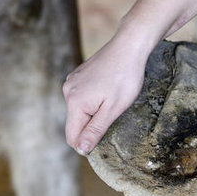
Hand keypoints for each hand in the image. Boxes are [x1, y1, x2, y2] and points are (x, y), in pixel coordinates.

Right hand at [63, 34, 148, 154]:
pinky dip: (93, 100)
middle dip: (91, 126)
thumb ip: (95, 130)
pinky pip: (81, 97)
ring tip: (112, 99)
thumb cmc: (125, 78)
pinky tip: (108, 90)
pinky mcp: (78, 76)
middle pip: (75, 123)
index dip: (86, 144)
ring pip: (79, 110)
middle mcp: (68, 92)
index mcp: (75, 103)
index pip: (72, 136)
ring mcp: (72, 82)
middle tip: (113, 114)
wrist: (129, 46)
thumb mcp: (113, 109)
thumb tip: (81, 149)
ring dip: (93, 112)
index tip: (105, 138)